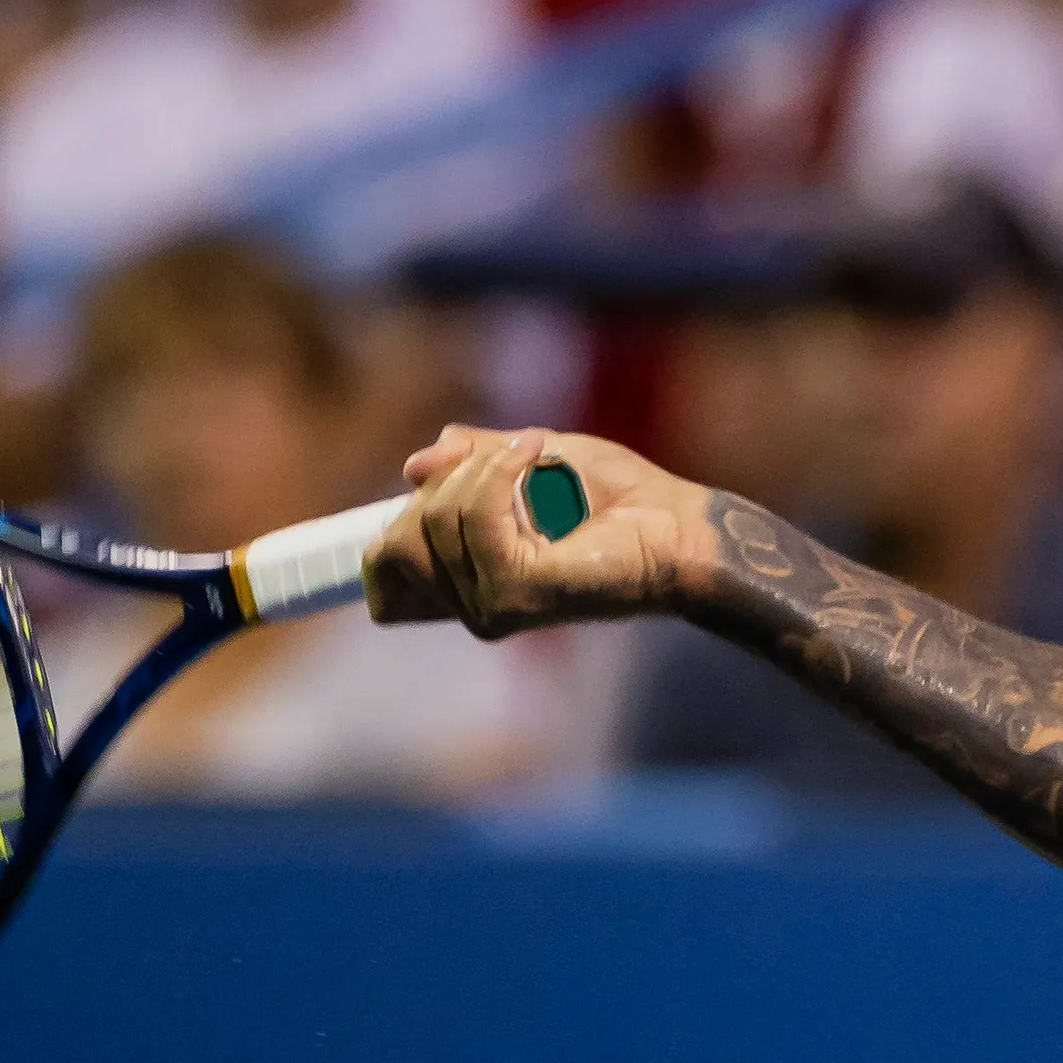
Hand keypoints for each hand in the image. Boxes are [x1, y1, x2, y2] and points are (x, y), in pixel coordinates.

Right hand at [364, 424, 718, 634]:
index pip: (381, 580)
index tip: (442, 484)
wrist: (681, 525)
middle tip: (506, 461)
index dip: (391, 532)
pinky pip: (475, 517)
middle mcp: (472, 609)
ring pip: (435, 518)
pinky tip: (539, 453)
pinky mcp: (517, 594)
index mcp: (466, 589)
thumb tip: (413, 468)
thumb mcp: (526, 463)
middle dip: (443, 484)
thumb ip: (467, 464)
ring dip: (483, 468)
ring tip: (537, 456)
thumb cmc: (617, 497)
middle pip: (396, 541)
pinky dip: (502, 470)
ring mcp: (491, 608)